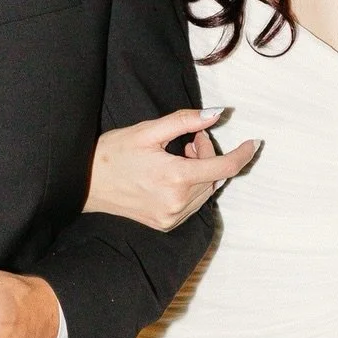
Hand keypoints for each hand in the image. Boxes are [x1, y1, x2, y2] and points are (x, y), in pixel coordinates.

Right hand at [83, 109, 257, 230]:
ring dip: (201, 170)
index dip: (243, 154)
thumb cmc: (112, 153)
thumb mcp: (148, 131)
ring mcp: (171, 217)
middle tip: (192, 138)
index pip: (224, 168)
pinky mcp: (165, 223)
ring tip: (181, 153)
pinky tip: (175, 173)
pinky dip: (192, 186)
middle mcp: (177, 203)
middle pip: (213, 176)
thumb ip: (184, 122)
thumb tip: (216, 114)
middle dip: (209, 154)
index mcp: (175, 178)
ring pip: (205, 190)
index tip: (253, 143)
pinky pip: (192, 203)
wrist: (84, 185)